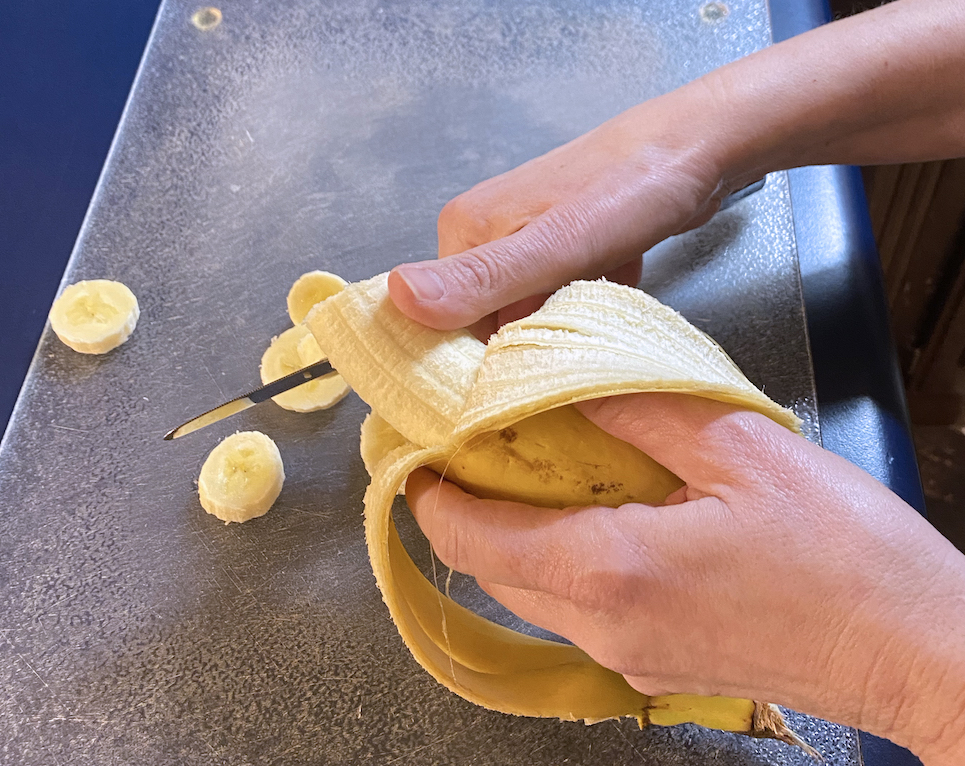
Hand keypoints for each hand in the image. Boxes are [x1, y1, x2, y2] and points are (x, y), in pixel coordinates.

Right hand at [389, 82, 727, 333]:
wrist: (702, 146)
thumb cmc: (631, 191)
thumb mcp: (556, 243)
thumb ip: (482, 278)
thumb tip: (398, 297)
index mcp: (464, 233)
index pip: (448, 324)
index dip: (482, 360)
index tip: (526, 381)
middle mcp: (485, 236)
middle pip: (489, 324)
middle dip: (530, 347)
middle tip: (575, 355)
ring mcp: (525, 240)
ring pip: (529, 316)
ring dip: (562, 333)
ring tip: (598, 333)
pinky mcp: (562, 246)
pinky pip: (560, 300)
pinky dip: (585, 314)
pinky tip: (612, 309)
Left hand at [405, 393, 964, 764]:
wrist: (917, 650)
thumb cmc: (845, 554)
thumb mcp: (740, 449)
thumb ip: (640, 405)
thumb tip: (570, 372)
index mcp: (608, 571)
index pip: (471, 532)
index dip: (433, 487)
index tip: (425, 444)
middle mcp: (602, 627)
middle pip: (492, 565)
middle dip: (475, 504)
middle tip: (488, 440)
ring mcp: (628, 657)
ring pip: (532, 592)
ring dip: (521, 532)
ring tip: (547, 467)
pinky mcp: (656, 666)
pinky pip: (579, 611)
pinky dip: (566, 561)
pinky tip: (607, 514)